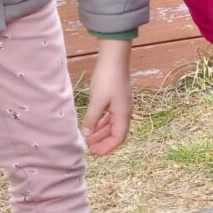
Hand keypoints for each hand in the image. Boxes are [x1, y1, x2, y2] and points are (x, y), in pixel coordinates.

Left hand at [81, 38, 132, 154]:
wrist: (114, 60)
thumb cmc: (107, 79)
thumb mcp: (97, 101)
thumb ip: (92, 119)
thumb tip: (87, 135)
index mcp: (123, 115)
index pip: (118, 138)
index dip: (107, 147)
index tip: (94, 152)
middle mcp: (125, 112)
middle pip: (117, 133)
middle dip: (104, 142)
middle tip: (90, 148)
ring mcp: (122, 106)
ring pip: (114, 126)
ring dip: (103, 134)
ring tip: (90, 139)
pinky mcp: (117, 100)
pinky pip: (111, 117)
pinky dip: (103, 124)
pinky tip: (94, 126)